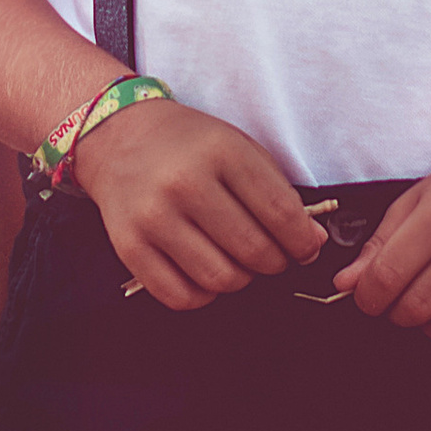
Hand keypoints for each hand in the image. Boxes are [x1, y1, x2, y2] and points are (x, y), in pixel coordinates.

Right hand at [72, 95, 322, 310]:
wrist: (118, 134)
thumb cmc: (188, 143)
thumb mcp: (237, 145)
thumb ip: (278, 192)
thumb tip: (312, 242)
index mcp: (220, 151)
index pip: (281, 214)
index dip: (303, 241)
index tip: (306, 247)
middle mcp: (185, 182)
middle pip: (254, 252)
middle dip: (274, 262)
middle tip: (271, 255)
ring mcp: (153, 216)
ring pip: (221, 280)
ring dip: (239, 278)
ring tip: (235, 259)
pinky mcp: (129, 245)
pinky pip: (181, 297)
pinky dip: (202, 294)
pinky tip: (204, 269)